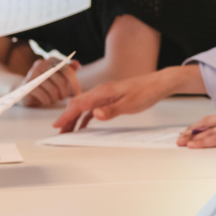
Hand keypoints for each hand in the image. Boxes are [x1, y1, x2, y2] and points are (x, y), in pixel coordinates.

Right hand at [18, 56, 80, 107]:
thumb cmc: (48, 83)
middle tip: (63, 98)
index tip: (78, 94)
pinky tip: (47, 100)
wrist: (27, 90)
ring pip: (53, 90)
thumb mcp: (60, 75)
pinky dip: (47, 100)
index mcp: (52, 60)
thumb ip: (70, 69)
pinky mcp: (27, 85)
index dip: (75, 84)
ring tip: (54, 99)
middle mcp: (41, 64)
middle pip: (61, 82)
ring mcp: (32, 73)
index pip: (68, 71)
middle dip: (64, 93)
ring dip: (55, 98)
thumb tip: (76, 63)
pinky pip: (43, 96)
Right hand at [53, 69, 179, 132]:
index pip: (78, 104)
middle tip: (60, 132)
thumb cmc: (145, 92)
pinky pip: (92, 108)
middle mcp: (100, 92)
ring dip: (74, 118)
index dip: (66, 116)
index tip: (57, 126)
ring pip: (84, 107)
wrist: (158, 84)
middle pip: (77, 105)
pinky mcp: (110, 98)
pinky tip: (83, 125)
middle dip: (66, 118)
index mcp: (102, 92)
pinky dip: (85, 116)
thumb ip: (111, 110)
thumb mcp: (129, 104)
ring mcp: (105, 94)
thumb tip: (94, 114)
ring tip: (68, 131)